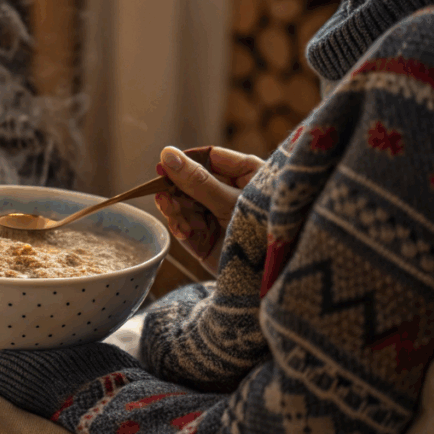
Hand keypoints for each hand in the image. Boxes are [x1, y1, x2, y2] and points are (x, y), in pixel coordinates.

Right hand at [154, 146, 263, 274]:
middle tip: (161, 189)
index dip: (187, 161)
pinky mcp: (207, 242)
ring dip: (176, 208)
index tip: (165, 164)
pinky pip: (186, 229)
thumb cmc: (263, 230)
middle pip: (193, 183)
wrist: (273, 279)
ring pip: (186, 206)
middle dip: (177, 188)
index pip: (211, 158)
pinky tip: (181, 228)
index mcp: (247, 176)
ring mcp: (217, 219)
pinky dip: (180, 227)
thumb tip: (167, 154)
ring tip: (168, 207)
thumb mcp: (230, 201)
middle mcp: (230, 195)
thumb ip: (198, 180)